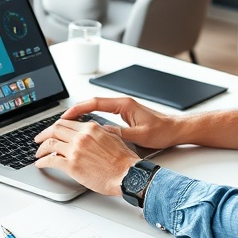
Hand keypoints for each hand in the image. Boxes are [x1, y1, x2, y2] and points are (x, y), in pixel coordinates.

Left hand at [34, 116, 137, 195]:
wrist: (127, 174)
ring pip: (50, 144)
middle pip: (55, 130)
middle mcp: (81, 136)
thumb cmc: (123, 160)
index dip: (55, 127)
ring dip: (41, 149)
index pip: (66, 123)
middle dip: (44, 134)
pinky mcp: (71, 165)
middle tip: (39, 139)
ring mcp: (75, 150)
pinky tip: (40, 164)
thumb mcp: (111, 137)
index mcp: (90, 128)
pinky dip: (42, 161)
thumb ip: (97, 132)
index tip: (51, 131)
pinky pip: (50, 160)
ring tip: (38, 153)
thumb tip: (88, 133)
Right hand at [60, 96, 182, 150]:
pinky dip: (91, 119)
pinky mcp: (124, 116)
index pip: (95, 103)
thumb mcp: (140, 135)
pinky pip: (102, 114)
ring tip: (68, 124)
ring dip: (82, 115)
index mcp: (124, 105)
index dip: (78, 109)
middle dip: (75, 111)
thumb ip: (120, 134)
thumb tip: (101, 133)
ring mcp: (123, 109)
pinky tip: (85, 127)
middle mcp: (122, 104)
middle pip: (92, 104)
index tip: (66, 115)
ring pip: (96, 109)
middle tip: (61, 120)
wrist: (176, 130)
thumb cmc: (162, 131)